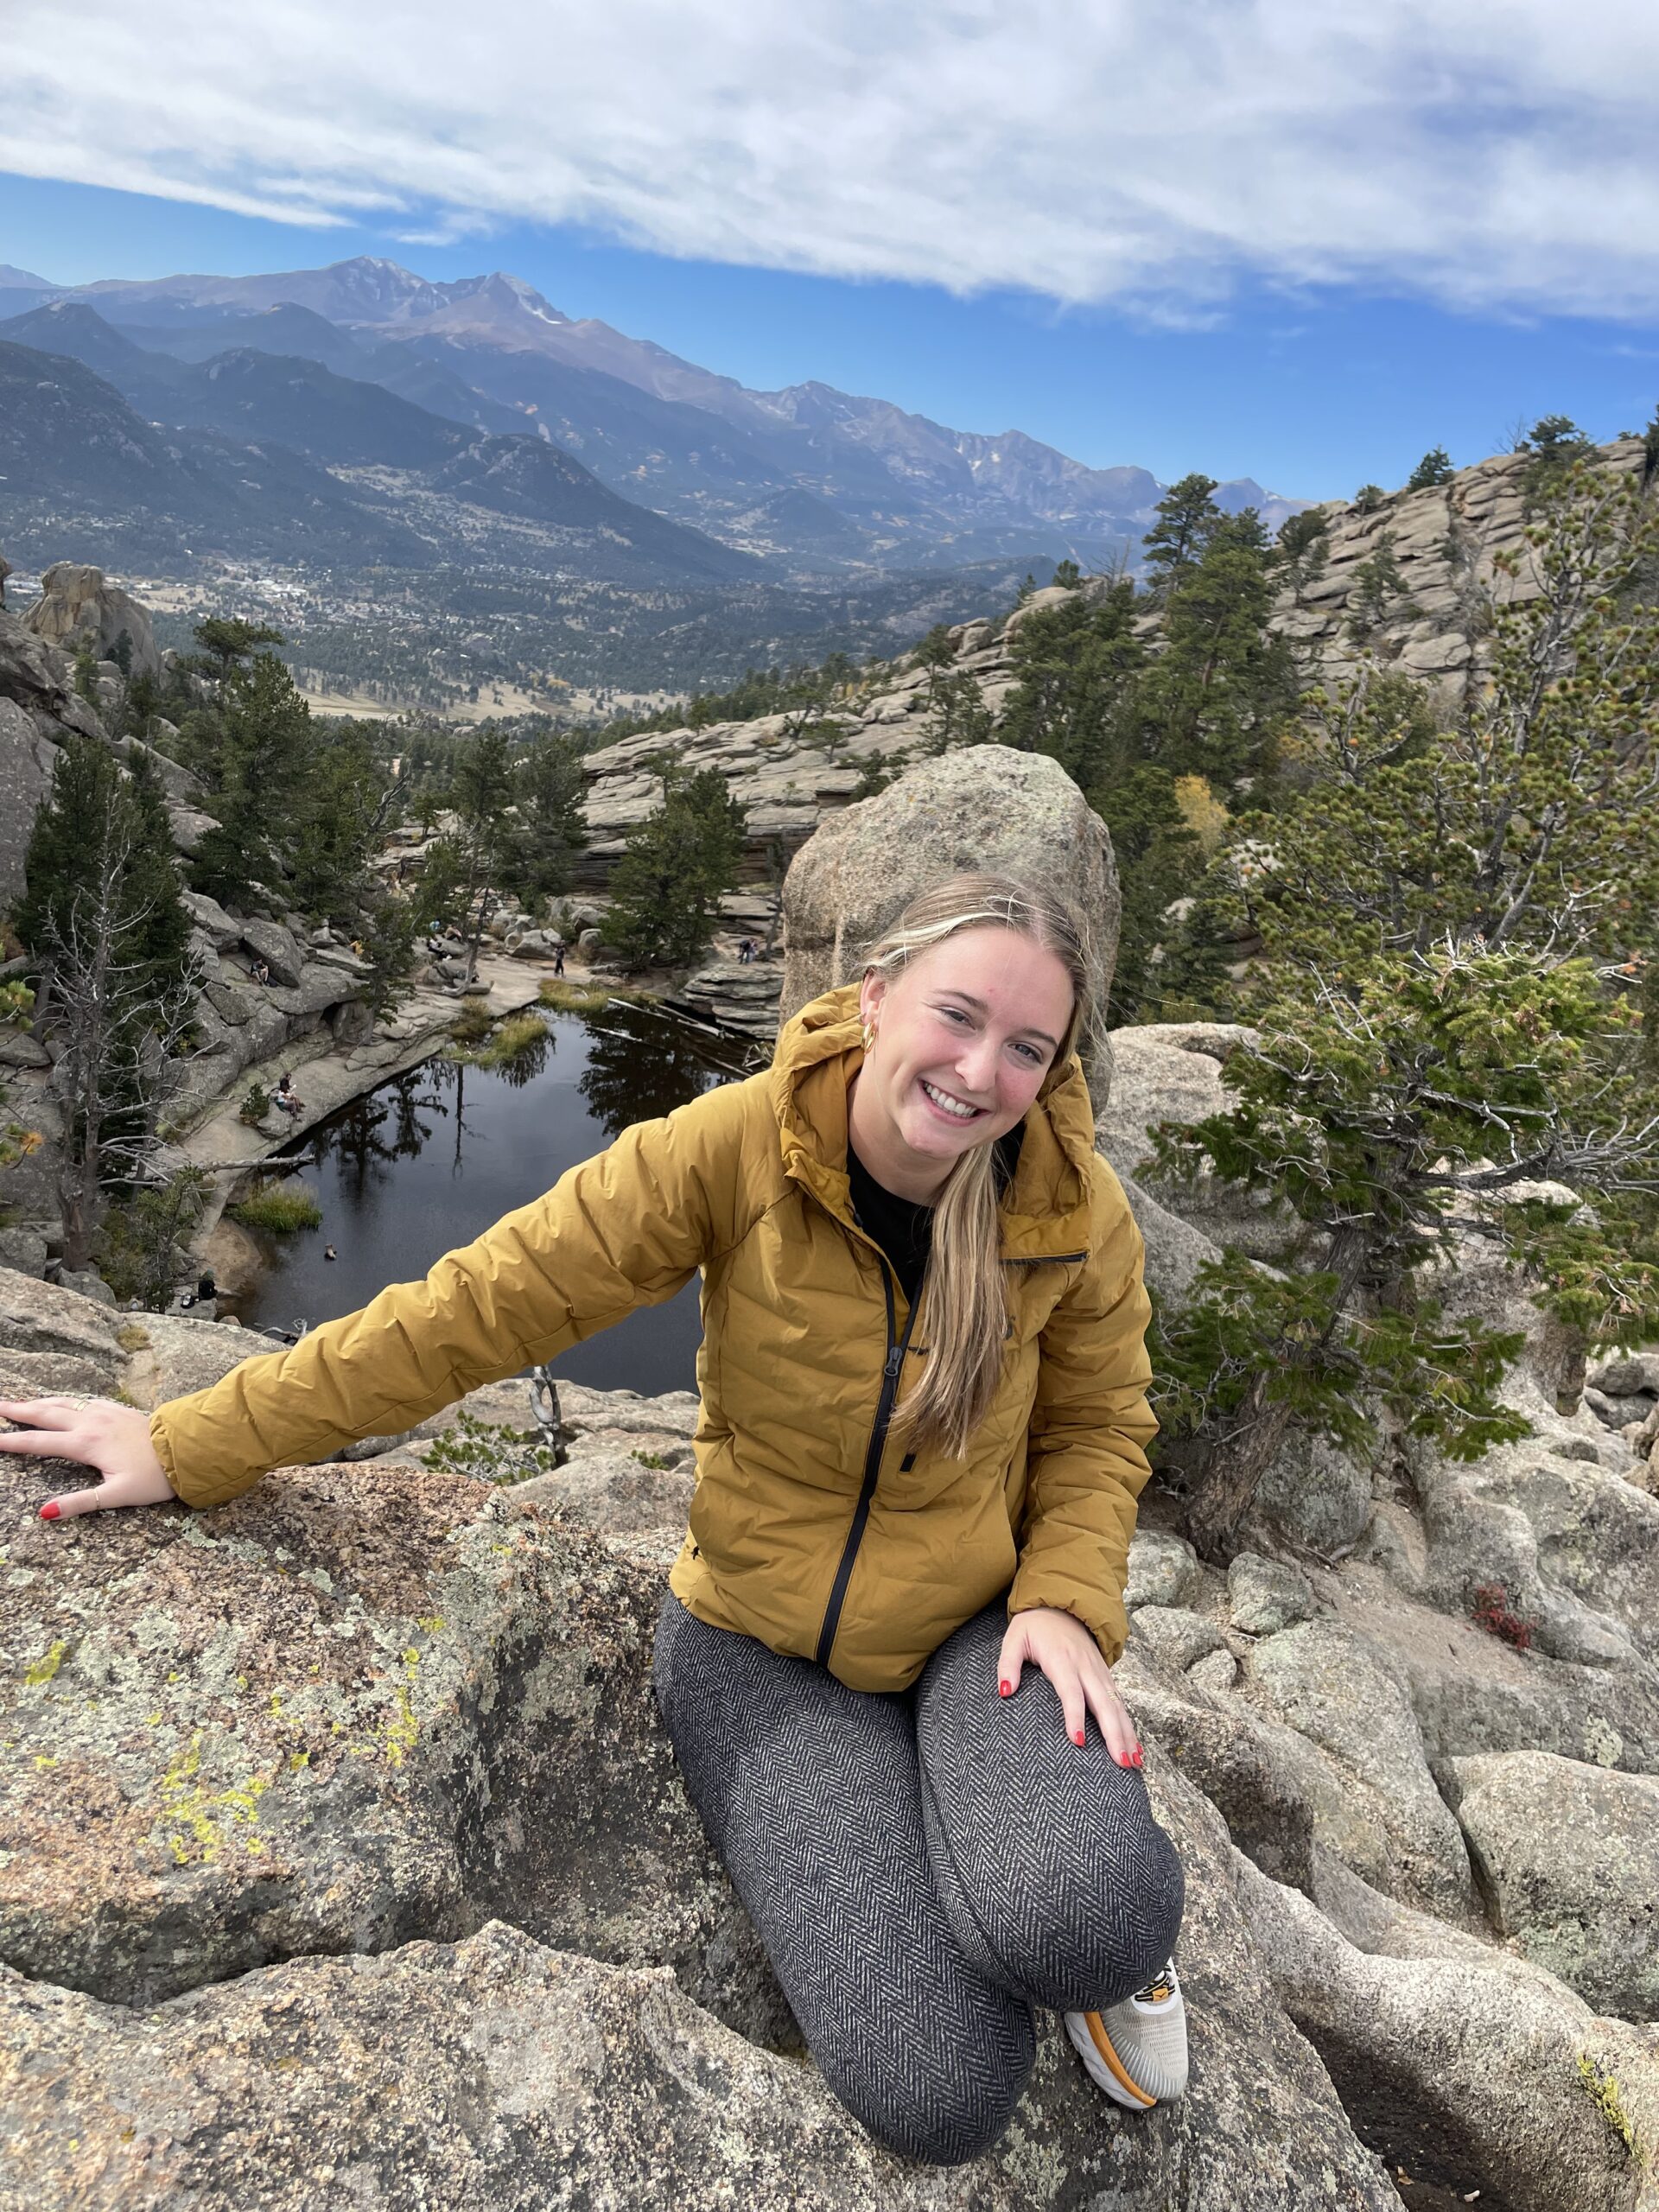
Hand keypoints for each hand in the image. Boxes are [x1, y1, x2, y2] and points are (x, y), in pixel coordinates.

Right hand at [0, 1398, 174, 1517]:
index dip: (13, 1442)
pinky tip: (63, 1402)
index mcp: (87, 1445)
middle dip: (19, 1412)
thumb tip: (45, 1513)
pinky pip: (83, 1401)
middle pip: (47, 1415)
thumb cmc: (154, 1477)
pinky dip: (65, 1400)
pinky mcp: (118, 1410)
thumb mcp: (117, 1496)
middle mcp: (92, 1424)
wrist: (187, 1450)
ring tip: (20, 1402)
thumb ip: (80, 1503)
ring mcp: (106, 1413)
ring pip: (65, 1404)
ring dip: (40, 1403)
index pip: (40, 1443)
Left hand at [997, 1605, 1142, 1767]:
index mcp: (1061, 1659)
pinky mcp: (1105, 1676)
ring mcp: (1098, 1671)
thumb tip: (1005, 1692)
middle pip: (1102, 1703)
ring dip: (1127, 1734)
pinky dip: (1129, 1725)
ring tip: (1134, 1762)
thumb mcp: (1014, 1638)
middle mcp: (1085, 1666)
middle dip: (1113, 1733)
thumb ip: (1008, 1664)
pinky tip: (1135, 1747)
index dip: (1075, 1716)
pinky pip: (1119, 1703)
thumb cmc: (1034, 1625)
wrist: (1062, 1603)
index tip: (1077, 1741)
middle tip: (1120, 1762)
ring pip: (1116, 1706)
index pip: (1071, 1691)